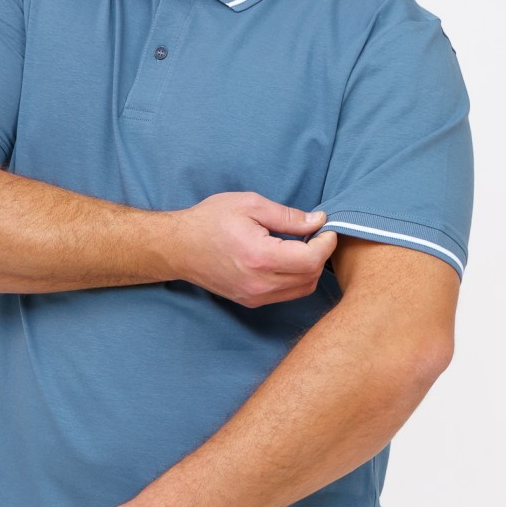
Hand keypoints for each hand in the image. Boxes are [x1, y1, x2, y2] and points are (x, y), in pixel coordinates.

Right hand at [173, 192, 337, 305]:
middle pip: (311, 276)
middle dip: (321, 254)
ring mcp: (255, 296)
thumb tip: (318, 222)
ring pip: (302, 289)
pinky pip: (286, 294)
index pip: (311, 260)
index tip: (327, 228)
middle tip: (316, 234)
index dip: (326, 243)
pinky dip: (296, 278)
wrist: (179, 247)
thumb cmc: (210, 220)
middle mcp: (259, 284)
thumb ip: (288, 216)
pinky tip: (288, 260)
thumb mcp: (250, 205)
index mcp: (260, 257)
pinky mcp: (251, 301)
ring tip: (303, 246)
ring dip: (310, 268)